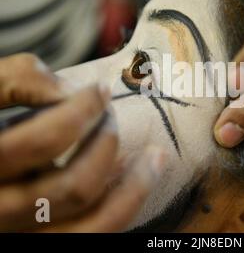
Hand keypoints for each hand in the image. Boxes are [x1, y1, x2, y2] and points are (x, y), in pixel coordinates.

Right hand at [0, 54, 164, 231]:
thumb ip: (13, 82)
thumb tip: (67, 90)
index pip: (42, 143)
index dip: (82, 110)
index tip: (100, 90)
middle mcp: (4, 213)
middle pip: (76, 187)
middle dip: (107, 142)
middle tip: (111, 116)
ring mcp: (28, 234)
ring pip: (96, 226)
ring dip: (136, 186)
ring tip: (154, 155)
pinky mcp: (46, 239)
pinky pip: (97, 233)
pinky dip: (125, 205)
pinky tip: (136, 178)